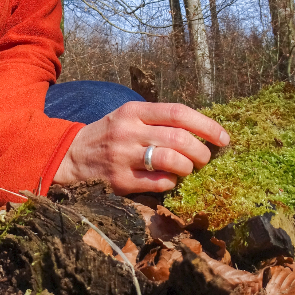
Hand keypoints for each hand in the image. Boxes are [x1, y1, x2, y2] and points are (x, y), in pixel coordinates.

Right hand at [54, 101, 229, 194]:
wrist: (71, 156)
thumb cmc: (110, 135)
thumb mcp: (128, 118)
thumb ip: (158, 120)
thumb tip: (201, 132)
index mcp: (133, 111)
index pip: (178, 113)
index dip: (206, 125)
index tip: (223, 138)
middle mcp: (128, 131)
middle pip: (179, 139)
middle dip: (201, 152)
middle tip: (205, 158)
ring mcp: (123, 157)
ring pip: (171, 161)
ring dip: (188, 168)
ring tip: (188, 169)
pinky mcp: (120, 181)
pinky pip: (159, 183)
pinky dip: (172, 183)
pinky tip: (169, 180)